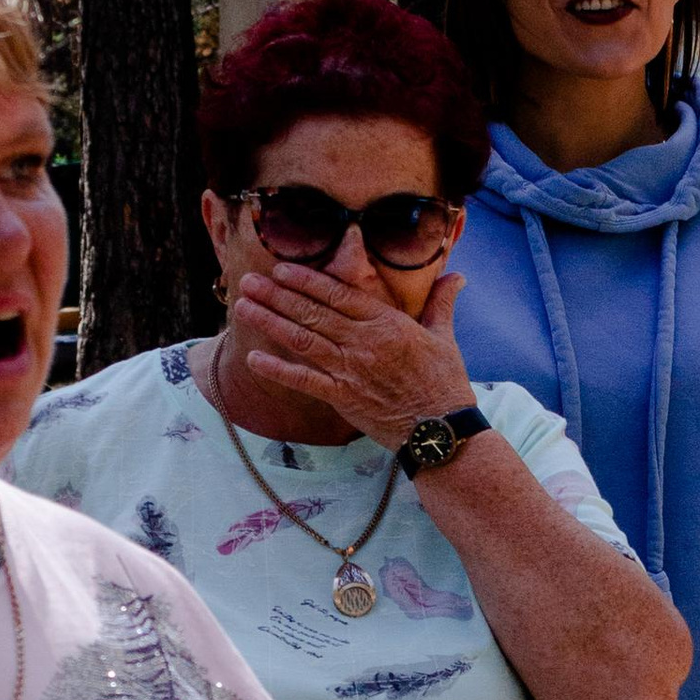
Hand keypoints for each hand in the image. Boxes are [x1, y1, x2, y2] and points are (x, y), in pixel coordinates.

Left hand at [230, 259, 475, 450]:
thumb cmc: (444, 383)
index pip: (339, 295)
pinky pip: (304, 381)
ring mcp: (351, 370)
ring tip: (244, 307)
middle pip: (313, 313)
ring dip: (270, 322)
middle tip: (249, 281)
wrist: (440, 430)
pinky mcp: (343, 398)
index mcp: (388, 323)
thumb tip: (455, 277)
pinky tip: (253, 358)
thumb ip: (441, 303)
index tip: (281, 269)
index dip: (307, 280)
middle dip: (277, 295)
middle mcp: (365, 343)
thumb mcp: (444, 337)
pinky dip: (277, 370)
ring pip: (303, 340)